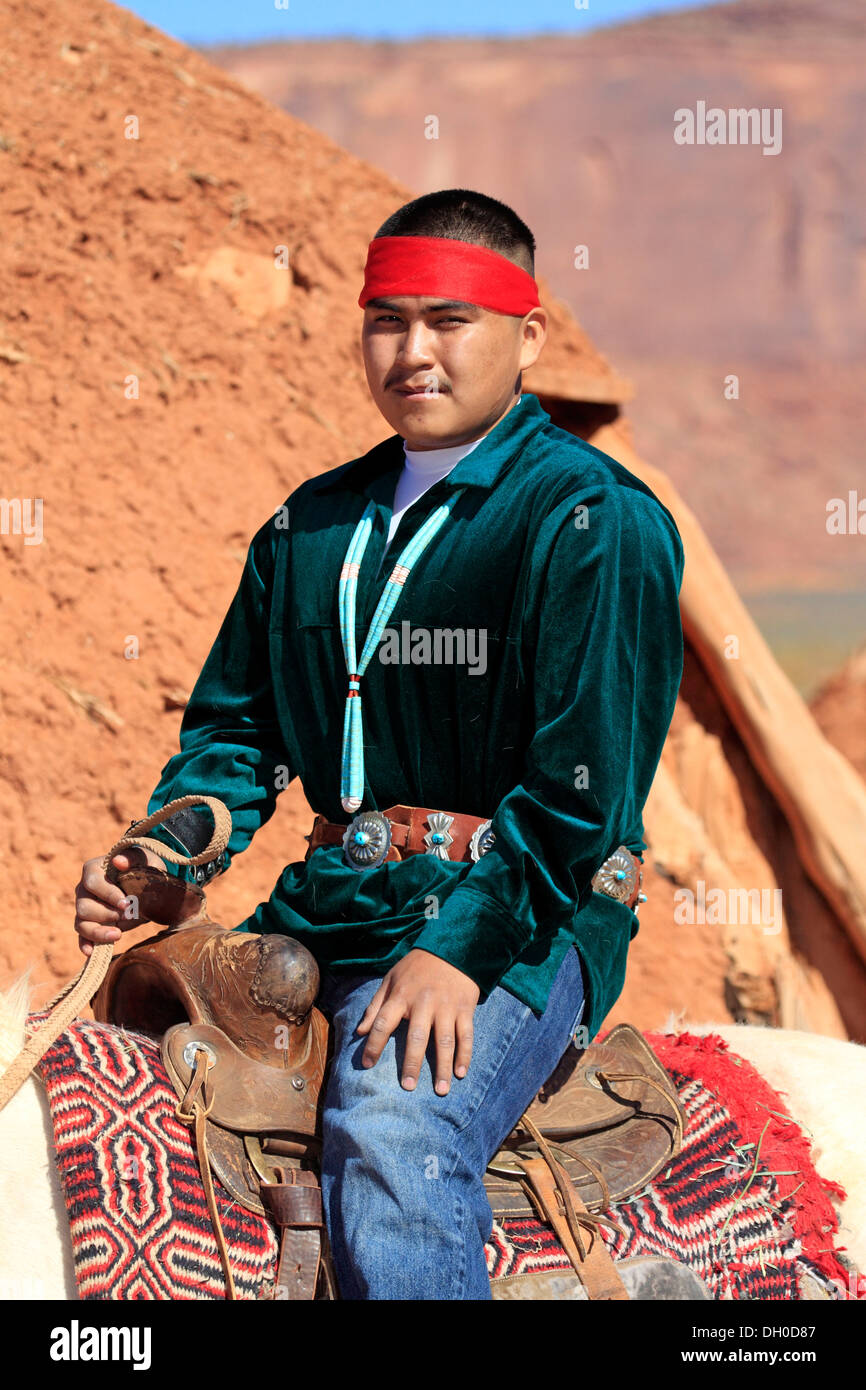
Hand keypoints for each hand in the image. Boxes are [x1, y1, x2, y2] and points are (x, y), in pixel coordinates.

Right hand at [74, 846, 165, 956]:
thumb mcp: (143, 858)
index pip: (92, 883)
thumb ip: (132, 858)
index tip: (126, 903)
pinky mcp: (90, 923)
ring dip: (98, 932)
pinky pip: (82, 936)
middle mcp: (83, 889)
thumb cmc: (143, 866)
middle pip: (83, 906)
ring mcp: (85, 908)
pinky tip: (92, 952)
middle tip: (129, 915)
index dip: (108, 895)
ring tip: (118, 934)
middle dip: (106, 914)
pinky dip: (85, 944)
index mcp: (93, 870)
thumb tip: (118, 862)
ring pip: (81, 923)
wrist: (146, 881)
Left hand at [355, 948, 479, 1094]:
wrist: (452, 947)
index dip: (373, 1045)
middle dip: (412, 1064)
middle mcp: (424, 1002)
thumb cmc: (416, 966)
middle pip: (416, 1038)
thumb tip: (360, 1031)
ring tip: (441, 1091)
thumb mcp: (391, 979)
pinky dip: (465, 1055)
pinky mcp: (464, 1008)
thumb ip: (375, 1006)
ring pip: (444, 1041)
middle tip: (408, 1087)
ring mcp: (446, 1007)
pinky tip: (461, 1073)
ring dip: (443, 1067)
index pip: (383, 1023)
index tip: (367, 1065)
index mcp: (401, 995)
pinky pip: (465, 1035)